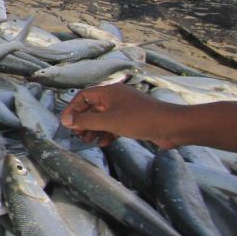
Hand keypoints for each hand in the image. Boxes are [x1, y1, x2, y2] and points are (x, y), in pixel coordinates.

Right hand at [59, 83, 179, 147]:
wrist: (170, 126)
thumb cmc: (139, 119)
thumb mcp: (108, 121)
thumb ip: (86, 121)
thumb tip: (66, 121)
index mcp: (109, 92)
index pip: (83, 96)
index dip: (72, 109)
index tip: (66, 123)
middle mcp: (115, 98)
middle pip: (92, 108)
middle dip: (83, 122)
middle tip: (77, 135)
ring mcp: (124, 109)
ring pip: (102, 118)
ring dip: (93, 129)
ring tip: (87, 141)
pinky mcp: (132, 120)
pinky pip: (114, 125)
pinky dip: (107, 133)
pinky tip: (104, 143)